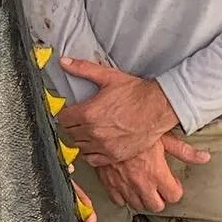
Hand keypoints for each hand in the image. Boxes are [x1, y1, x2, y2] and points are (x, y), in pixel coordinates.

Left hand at [59, 58, 179, 165]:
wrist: (159, 108)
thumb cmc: (136, 93)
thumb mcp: (108, 76)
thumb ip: (83, 69)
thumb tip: (64, 62)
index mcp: (88, 113)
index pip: (62, 119)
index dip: (65, 114)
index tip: (70, 112)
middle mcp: (94, 132)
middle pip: (69, 133)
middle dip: (72, 126)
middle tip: (80, 120)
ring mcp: (104, 145)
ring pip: (79, 147)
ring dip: (80, 139)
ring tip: (88, 131)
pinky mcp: (114, 155)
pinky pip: (92, 159)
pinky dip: (91, 153)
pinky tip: (96, 144)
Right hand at [96, 135, 209, 212]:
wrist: (105, 125)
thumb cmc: (136, 128)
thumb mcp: (163, 136)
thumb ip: (184, 151)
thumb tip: (205, 158)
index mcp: (156, 173)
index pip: (174, 196)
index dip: (175, 188)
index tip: (171, 180)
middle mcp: (140, 184)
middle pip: (156, 206)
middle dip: (160, 197)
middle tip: (158, 184)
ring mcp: (123, 185)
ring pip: (138, 205)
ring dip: (142, 198)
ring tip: (143, 184)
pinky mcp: (108, 184)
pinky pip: (119, 201)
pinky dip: (124, 196)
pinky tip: (127, 184)